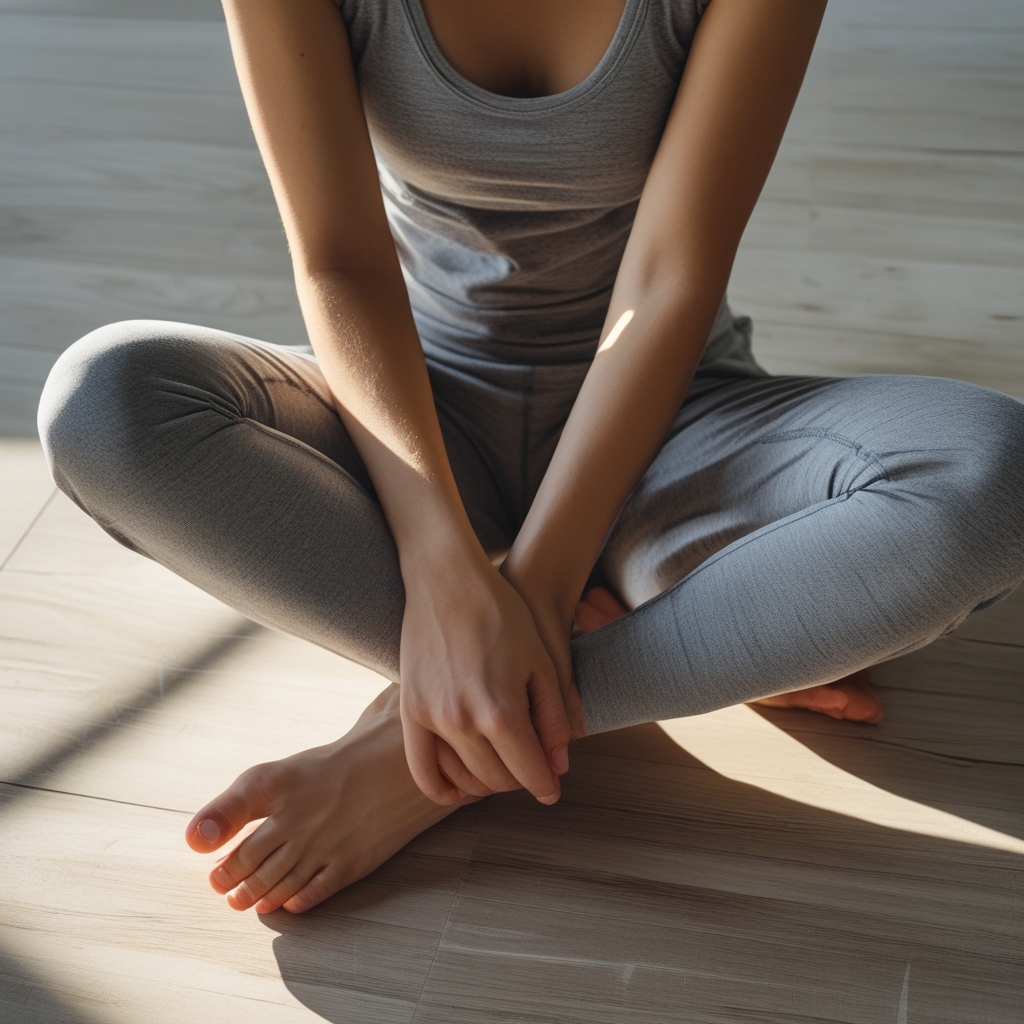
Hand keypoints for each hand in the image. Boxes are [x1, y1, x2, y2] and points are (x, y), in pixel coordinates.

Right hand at [398, 546, 571, 805]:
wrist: (447, 580)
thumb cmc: (502, 614)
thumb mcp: (542, 662)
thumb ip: (553, 717)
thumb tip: (559, 767)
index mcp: (501, 710)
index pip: (529, 772)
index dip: (546, 785)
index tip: (552, 789)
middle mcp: (463, 721)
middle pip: (498, 780)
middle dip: (520, 780)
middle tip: (529, 768)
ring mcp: (431, 718)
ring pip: (464, 779)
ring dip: (487, 783)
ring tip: (501, 769)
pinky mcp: (409, 711)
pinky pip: (421, 770)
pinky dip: (442, 787)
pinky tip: (459, 787)